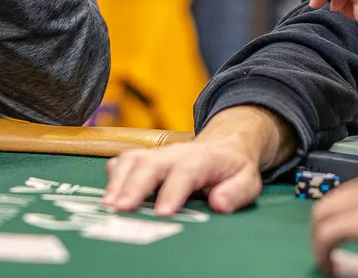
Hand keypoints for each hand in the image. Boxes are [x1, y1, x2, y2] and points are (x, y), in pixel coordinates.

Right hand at [105, 140, 262, 215]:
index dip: (172, 191)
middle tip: (121, 208)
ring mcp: (156, 153)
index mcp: (202, 159)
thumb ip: (236, 192)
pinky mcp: (144, 157)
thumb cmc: (233, 169)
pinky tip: (109, 194)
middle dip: (134, 185)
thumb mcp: (248, 181)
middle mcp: (174, 153)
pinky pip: (124, 160)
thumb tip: (218, 203)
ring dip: (118, 181)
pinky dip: (113, 176)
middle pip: (149, 164)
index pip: (184, 172)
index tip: (162, 212)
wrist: (223, 146)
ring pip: (132, 159)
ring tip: (109, 204)